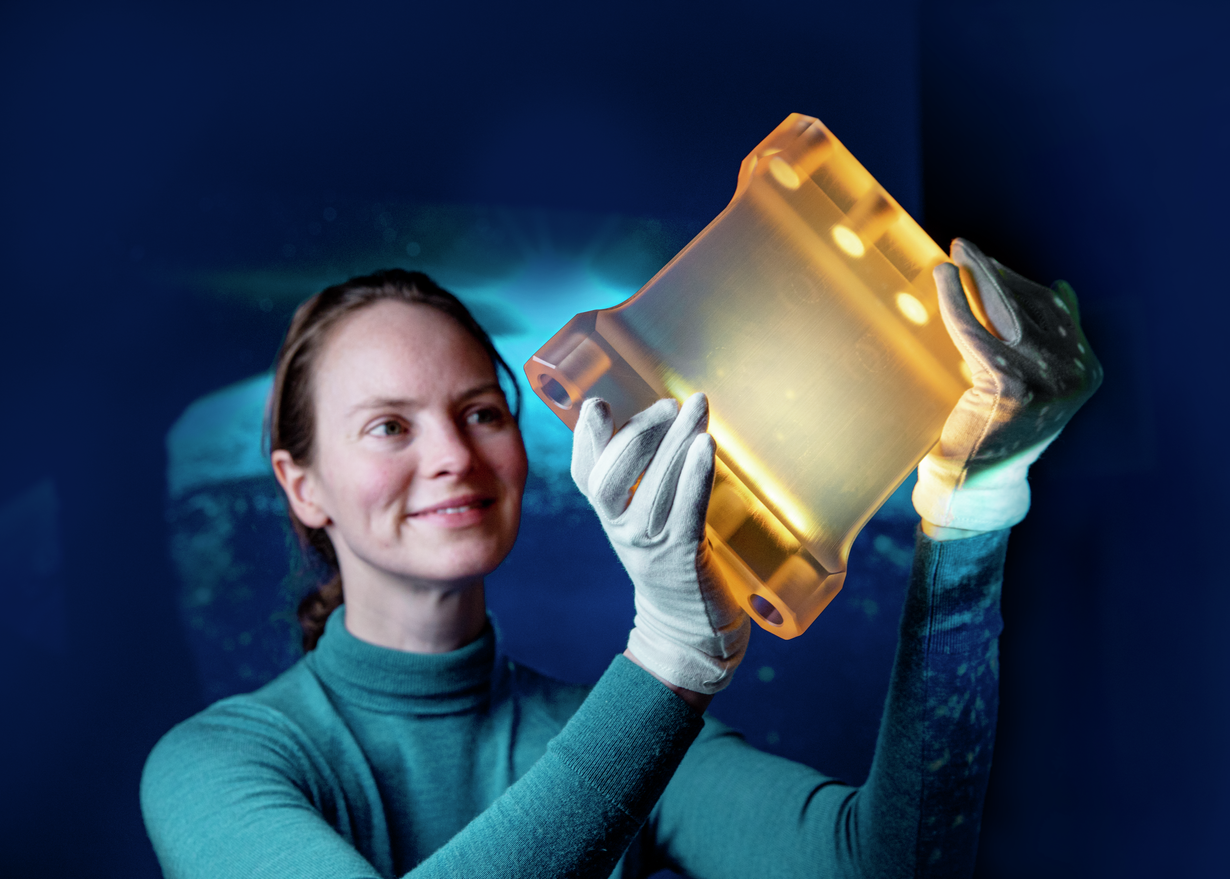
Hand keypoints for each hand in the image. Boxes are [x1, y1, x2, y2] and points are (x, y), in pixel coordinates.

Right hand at [571, 393, 749, 694]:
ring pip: (653, 489)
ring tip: (696, 407)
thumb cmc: (678, 566)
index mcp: (612, 518)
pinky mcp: (685, 559)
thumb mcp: (652, 521)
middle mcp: (623, 531)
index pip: (585, 474)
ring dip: (675, 442)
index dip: (586, 438)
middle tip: (669, 405)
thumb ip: (651, 482)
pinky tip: (705, 446)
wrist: (690, 633)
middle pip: (609, 478)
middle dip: (637, 433)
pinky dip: (694, 476)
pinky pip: (687, 513)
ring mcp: (651, 547)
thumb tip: (672, 424)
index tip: (599, 404)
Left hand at [913, 239, 1102, 536]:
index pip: (1054, 309)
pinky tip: (943, 280)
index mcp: (1085, 371)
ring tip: (954, 256)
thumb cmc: (995, 433)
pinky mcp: (1009, 387)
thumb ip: (1049, 344)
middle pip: (1032, 304)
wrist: (974, 486)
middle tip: (965, 247)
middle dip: (996, 272)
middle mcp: (1073, 375)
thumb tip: (1060, 286)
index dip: (1020, 280)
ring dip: (978, 277)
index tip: (990, 262)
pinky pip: (976, 331)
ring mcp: (1044, 381)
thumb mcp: (1033, 385)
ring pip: (1006, 312)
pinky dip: (957, 301)